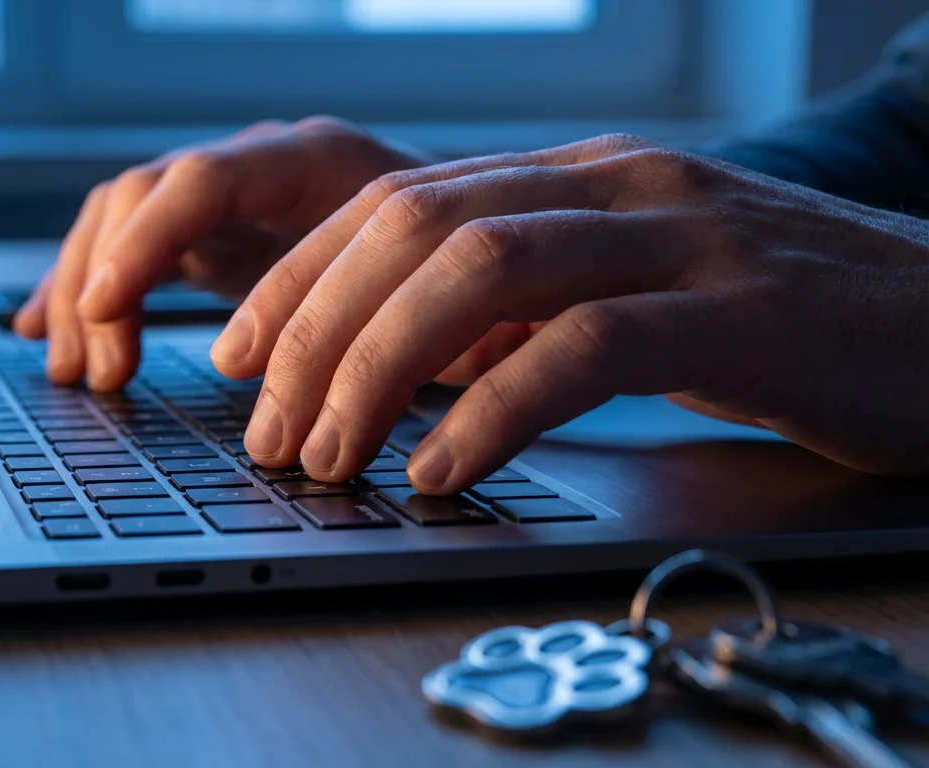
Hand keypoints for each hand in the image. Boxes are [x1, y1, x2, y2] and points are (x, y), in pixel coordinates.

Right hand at [12, 117, 434, 390]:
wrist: (479, 237)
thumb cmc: (472, 264)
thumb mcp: (451, 290)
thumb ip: (404, 323)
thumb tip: (354, 390)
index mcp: (316, 160)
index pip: (201, 180)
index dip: (145, 241)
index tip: (108, 307)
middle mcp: (261, 168)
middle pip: (140, 196)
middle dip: (103, 284)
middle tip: (100, 376)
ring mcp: (232, 200)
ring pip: (123, 223)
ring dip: (85, 296)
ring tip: (78, 374)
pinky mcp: (216, 235)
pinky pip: (132, 249)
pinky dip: (88, 293)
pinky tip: (47, 331)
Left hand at [211, 133, 928, 491]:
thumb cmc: (785, 319)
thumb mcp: (634, 287)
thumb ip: (529, 301)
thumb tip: (402, 360)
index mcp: (579, 177)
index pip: (395, 202)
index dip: (298, 277)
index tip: (235, 350)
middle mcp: (618, 186)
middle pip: (416, 228)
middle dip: (314, 330)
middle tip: (268, 428)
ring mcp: (684, 240)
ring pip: (482, 271)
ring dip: (379, 370)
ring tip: (330, 458)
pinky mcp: (743, 315)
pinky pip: (584, 349)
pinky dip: (492, 411)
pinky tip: (442, 471)